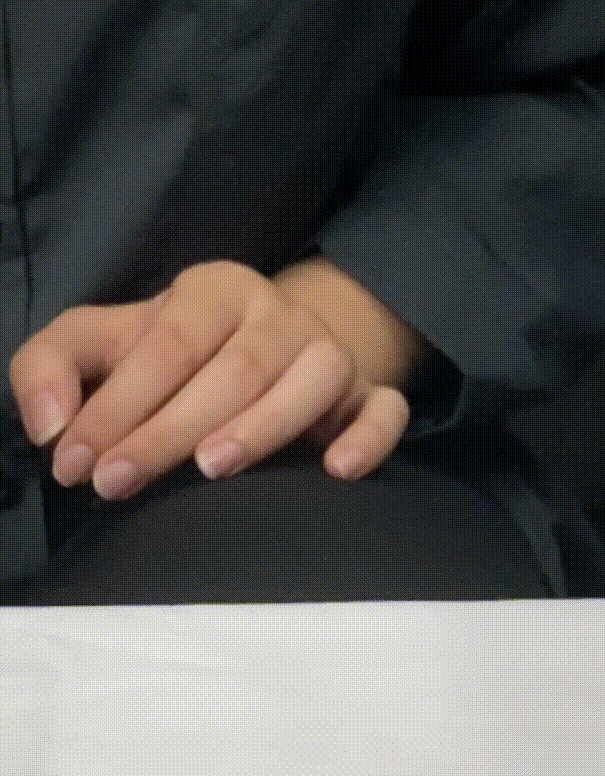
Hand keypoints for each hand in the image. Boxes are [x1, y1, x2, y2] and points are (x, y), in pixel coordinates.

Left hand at [9, 258, 425, 501]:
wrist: (273, 344)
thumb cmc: (176, 354)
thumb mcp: (105, 343)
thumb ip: (54, 367)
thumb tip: (47, 427)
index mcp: (213, 291)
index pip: (167, 345)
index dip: (118, 405)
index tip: (78, 462)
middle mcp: (278, 314)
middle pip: (235, 368)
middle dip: (169, 429)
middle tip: (118, 484)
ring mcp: (331, 354)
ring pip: (313, 381)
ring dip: (264, 424)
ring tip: (213, 467)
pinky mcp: (370, 394)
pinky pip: (385, 412)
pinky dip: (368, 439)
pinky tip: (335, 471)